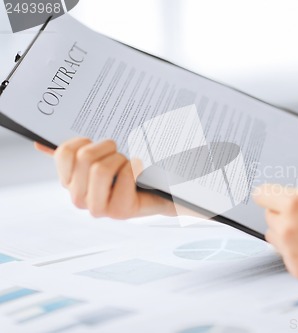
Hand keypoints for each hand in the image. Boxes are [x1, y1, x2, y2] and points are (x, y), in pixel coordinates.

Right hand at [35, 138, 174, 218]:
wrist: (158, 192)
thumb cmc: (128, 172)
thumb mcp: (100, 159)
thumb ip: (73, 153)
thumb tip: (39, 144)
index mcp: (70, 182)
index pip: (63, 153)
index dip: (83, 141)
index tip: (98, 145)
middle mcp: (79, 198)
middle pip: (84, 158)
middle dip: (107, 147)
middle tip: (119, 154)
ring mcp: (98, 208)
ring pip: (101, 169)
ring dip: (120, 159)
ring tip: (128, 165)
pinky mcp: (119, 211)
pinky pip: (125, 175)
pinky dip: (136, 167)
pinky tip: (139, 175)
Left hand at [252, 181, 297, 288]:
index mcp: (296, 204)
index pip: (262, 194)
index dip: (269, 193)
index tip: (272, 195)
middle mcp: (288, 228)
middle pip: (268, 216)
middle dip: (281, 212)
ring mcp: (291, 253)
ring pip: (274, 236)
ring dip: (285, 231)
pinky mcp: (297, 270)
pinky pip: (286, 255)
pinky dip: (296, 250)